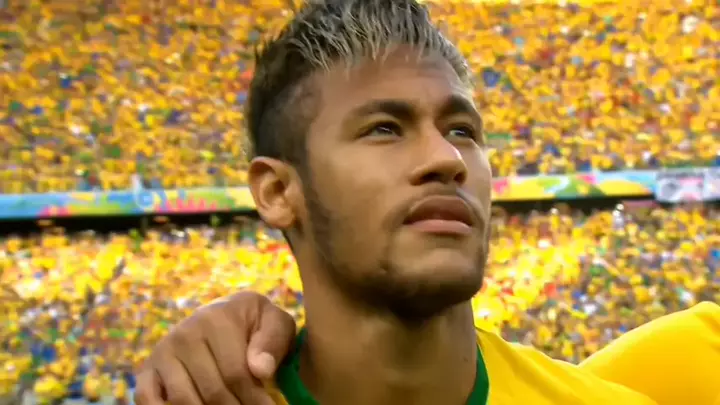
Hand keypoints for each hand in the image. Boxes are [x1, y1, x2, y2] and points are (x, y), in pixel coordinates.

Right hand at [135, 291, 296, 404]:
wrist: (228, 314)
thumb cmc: (256, 324)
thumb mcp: (275, 323)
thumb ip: (273, 342)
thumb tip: (261, 370)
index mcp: (217, 319)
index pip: (236, 374)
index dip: (255, 399)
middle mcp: (185, 333)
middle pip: (212, 392)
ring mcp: (163, 351)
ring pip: (183, 400)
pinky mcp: (148, 368)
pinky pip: (147, 399)